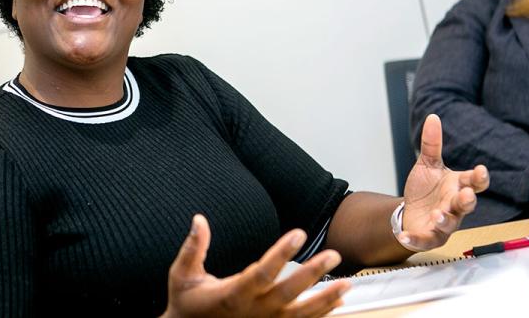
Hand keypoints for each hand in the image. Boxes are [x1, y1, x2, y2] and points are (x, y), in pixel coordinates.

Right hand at [161, 214, 349, 317]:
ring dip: (325, 299)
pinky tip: (338, 303)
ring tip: (347, 284)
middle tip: (334, 255)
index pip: (262, 272)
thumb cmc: (186, 304)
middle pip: (288, 293)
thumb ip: (193, 247)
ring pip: (301, 314)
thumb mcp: (181, 275)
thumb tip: (199, 219)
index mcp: (232, 295)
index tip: (299, 234)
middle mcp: (253, 312)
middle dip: (312, 274)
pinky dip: (321, 314)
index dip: (281, 253)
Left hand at [400, 114, 488, 249]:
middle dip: (467, 201)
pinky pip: (424, 240)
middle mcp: (454, 206)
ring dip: (444, 219)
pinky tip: (403, 237)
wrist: (411, 211)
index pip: (474, 182)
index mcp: (457, 186)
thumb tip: (433, 117)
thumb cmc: (426, 189)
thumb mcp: (427, 164)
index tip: (481, 170)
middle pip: (466, 205)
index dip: (479, 177)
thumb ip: (431, 144)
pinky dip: (414, 239)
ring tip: (437, 214)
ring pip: (449, 224)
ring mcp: (444, 223)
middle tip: (467, 195)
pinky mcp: (430, 237)